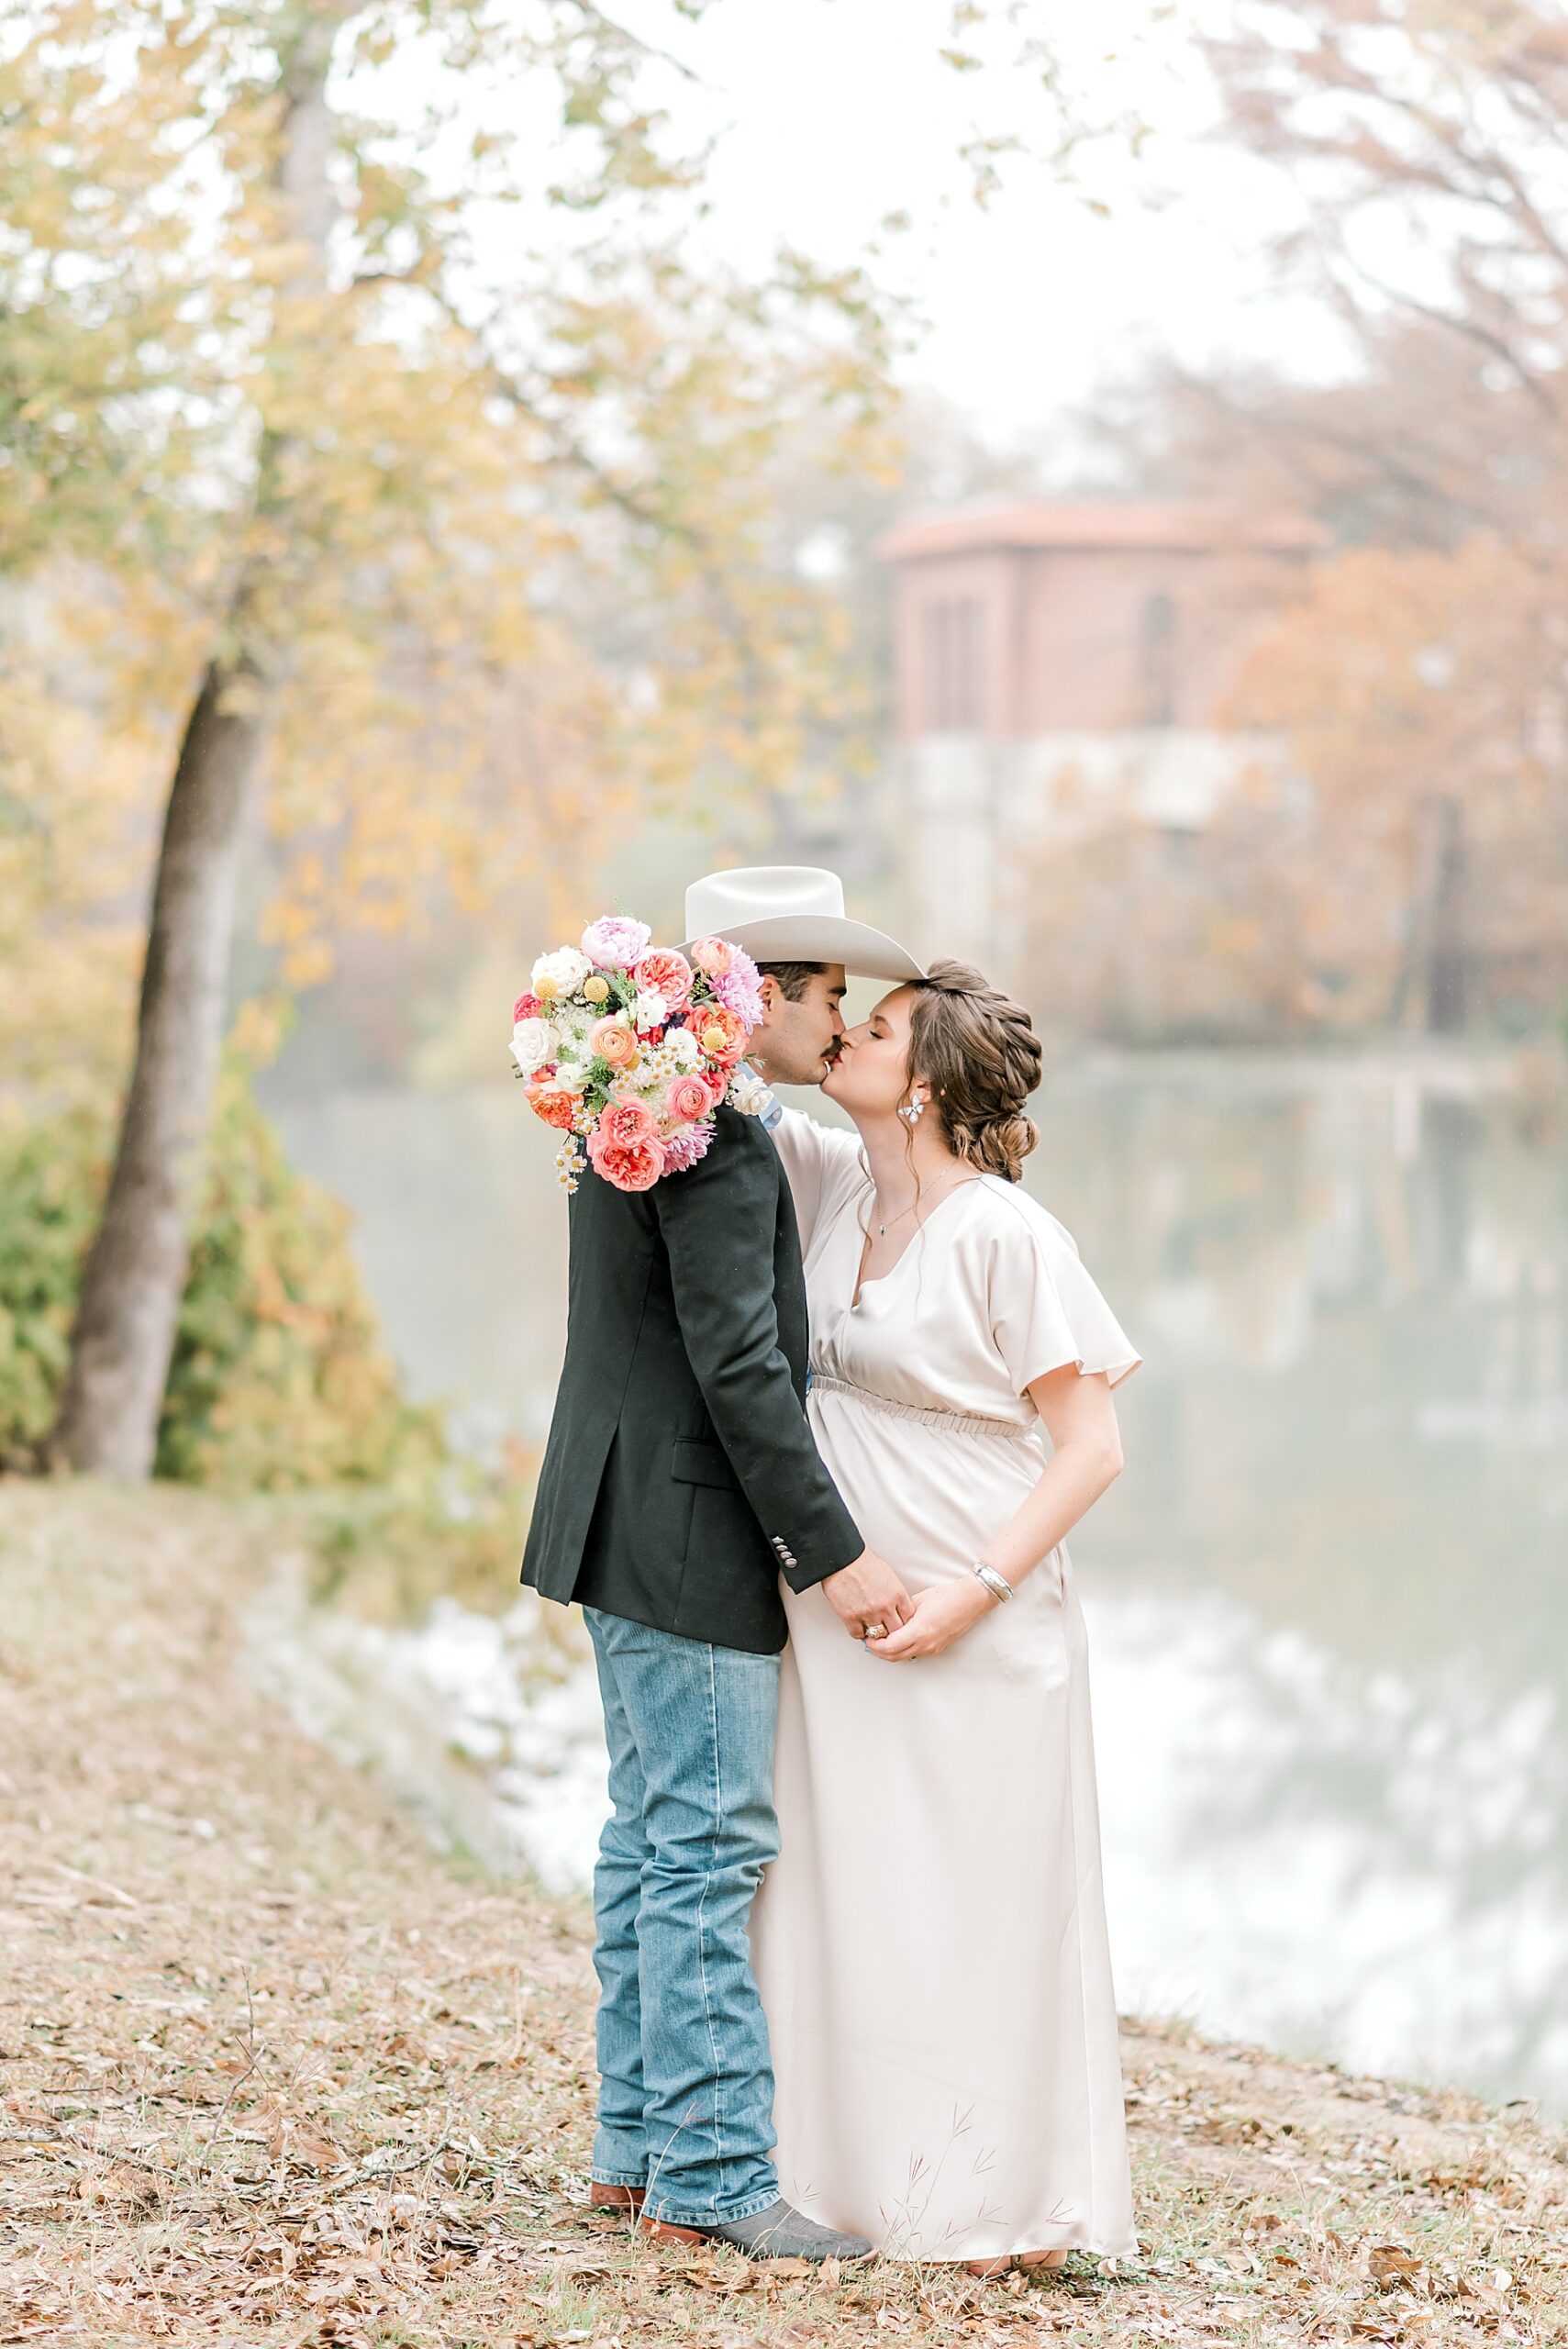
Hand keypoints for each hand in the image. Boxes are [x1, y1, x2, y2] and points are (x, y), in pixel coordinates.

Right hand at [821, 1548, 915, 1640]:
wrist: (843, 1559)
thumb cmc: (863, 1563)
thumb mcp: (889, 1576)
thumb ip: (896, 1595)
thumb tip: (898, 1607)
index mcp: (897, 1594)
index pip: (909, 1618)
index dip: (903, 1621)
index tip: (898, 1621)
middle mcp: (885, 1606)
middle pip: (895, 1631)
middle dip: (891, 1630)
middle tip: (886, 1628)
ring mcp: (868, 1613)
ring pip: (877, 1636)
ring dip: (874, 1632)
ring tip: (871, 1627)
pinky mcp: (850, 1617)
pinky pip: (858, 1634)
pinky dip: (858, 1631)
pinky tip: (858, 1625)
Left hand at [867, 1576, 992, 1660]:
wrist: (970, 1600)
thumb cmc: (947, 1596)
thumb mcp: (918, 1601)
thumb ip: (901, 1614)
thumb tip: (888, 1621)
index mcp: (919, 1631)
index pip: (889, 1647)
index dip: (875, 1644)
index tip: (868, 1637)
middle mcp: (926, 1644)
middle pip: (894, 1657)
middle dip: (878, 1651)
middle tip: (870, 1641)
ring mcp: (933, 1648)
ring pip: (904, 1657)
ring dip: (890, 1652)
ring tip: (882, 1641)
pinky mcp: (937, 1648)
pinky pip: (915, 1654)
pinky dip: (903, 1650)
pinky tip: (899, 1640)